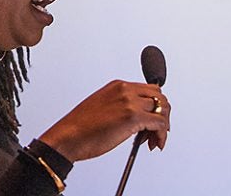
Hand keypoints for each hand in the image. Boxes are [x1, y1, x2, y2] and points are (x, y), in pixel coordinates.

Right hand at [37, 80, 170, 161]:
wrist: (67, 138)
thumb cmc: (80, 128)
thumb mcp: (103, 107)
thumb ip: (121, 106)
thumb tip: (139, 118)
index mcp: (118, 86)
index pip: (149, 90)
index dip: (155, 106)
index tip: (154, 118)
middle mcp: (125, 90)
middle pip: (159, 97)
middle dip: (162, 115)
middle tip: (157, 131)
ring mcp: (130, 103)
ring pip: (162, 109)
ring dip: (163, 126)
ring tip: (154, 140)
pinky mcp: (133, 118)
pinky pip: (159, 124)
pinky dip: (162, 135)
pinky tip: (155, 143)